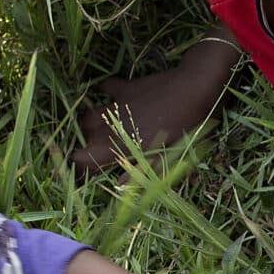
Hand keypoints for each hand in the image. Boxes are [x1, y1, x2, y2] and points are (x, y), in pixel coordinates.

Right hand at [73, 46, 237, 171]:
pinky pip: (105, 87)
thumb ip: (143, 171)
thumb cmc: (186, 126)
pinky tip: (105, 94)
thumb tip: (120, 187)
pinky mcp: (126, 88)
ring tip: (99, 129)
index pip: (83, 158)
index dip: (78, 167)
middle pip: (82, 136)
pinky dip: (102, 91)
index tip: (83, 173)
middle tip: (99, 152)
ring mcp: (116, 104)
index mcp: (120, 145)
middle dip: (85, 144)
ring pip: (88, 114)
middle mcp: (111, 125)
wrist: (194, 88)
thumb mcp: (168, 155)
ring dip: (89, 122)